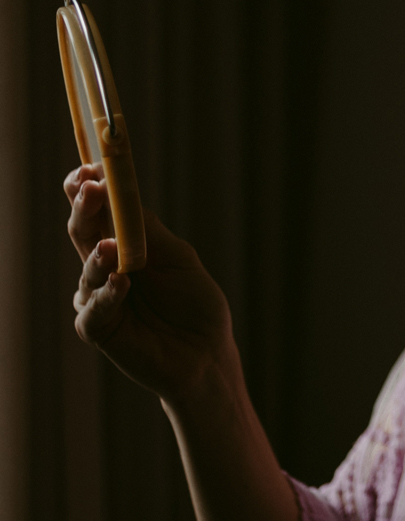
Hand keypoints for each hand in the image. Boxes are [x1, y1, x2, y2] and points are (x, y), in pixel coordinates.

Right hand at [65, 164, 233, 403]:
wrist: (206, 354)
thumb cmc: (194, 304)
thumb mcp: (178, 259)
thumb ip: (150, 233)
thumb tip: (123, 195)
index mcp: (121, 246)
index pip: (97, 212)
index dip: (89, 189)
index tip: (91, 167)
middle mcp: (102, 268)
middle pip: (83, 232)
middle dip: (84, 208)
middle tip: (88, 186)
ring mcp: (97, 297)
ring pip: (87, 269)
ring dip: (97, 254)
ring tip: (109, 243)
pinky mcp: (98, 329)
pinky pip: (95, 309)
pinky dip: (108, 295)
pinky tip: (121, 282)